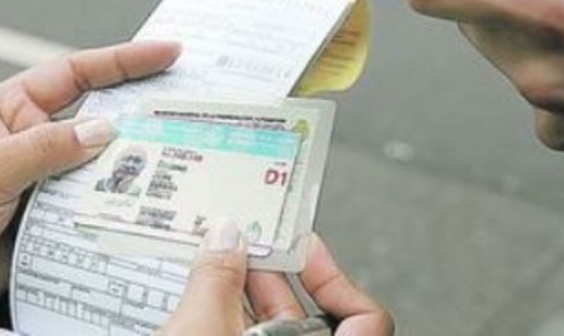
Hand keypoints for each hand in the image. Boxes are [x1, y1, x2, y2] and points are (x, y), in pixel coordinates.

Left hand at [0, 40, 180, 315]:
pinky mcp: (52, 219)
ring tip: (173, 169)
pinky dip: (116, 211)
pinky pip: (93, 209)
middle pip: (100, 120)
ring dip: (131, 171)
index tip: (168, 53)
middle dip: (141, 116)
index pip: (76, 74)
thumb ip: (43, 148)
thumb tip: (102, 131)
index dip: (124, 62)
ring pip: (102, 168)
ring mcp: (46, 180)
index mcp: (12, 110)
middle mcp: (35, 140)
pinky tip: (141, 213)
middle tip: (187, 113)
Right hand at [160, 220, 392, 334]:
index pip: (367, 319)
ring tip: (211, 263)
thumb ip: (215, 280)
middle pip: (308, 320)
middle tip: (243, 243)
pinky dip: (223, 321)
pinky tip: (196, 300)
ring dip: (241, 298)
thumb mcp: (199, 330)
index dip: (337, 276)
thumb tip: (224, 238)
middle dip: (273, 277)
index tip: (303, 247)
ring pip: (269, 335)